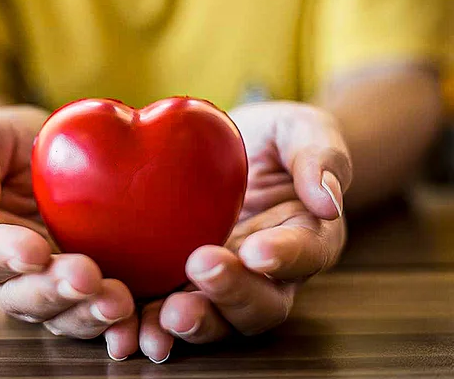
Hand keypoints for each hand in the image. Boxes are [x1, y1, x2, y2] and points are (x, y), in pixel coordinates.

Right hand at [0, 106, 135, 350]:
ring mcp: (43, 288)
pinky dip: (116, 321)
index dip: (4, 256)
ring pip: (60, 314)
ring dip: (87, 312)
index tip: (33, 250)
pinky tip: (137, 316)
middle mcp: (1, 278)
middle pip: (22, 296)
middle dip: (54, 290)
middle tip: (86, 277)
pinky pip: (95, 310)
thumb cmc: (2, 142)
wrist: (43, 151)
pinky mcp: (82, 290)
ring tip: (118, 302)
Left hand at [135, 102, 351, 361]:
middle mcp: (269, 275)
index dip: (286, 257)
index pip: (306, 255)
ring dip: (190, 323)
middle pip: (260, 304)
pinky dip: (149, 322)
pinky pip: (169, 310)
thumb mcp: (302, 129)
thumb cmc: (276, 138)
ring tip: (162, 316)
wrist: (233, 147)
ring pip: (217, 321)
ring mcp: (225, 284)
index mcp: (307, 236)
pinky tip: (126, 324)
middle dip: (230, 294)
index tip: (258, 250)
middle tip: (200, 269)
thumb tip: (327, 200)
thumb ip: (319, 157)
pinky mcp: (183, 283)